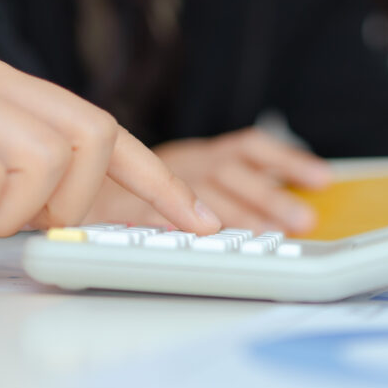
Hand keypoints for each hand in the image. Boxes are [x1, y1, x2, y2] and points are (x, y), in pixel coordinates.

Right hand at [0, 44, 220, 241]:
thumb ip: (11, 161)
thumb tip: (72, 208)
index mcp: (2, 81)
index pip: (103, 125)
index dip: (158, 177)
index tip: (197, 219)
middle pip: (89, 138)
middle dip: (76, 202)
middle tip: (22, 222)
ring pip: (39, 162)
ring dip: (7, 215)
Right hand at [85, 128, 331, 233]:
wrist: (65, 181)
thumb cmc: (134, 192)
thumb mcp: (187, 181)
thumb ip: (236, 190)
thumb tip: (294, 207)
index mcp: (200, 155)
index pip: (249, 149)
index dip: (286, 161)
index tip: (322, 178)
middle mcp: (181, 162)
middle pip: (230, 173)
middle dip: (269, 197)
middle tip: (300, 221)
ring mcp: (149, 182)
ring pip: (196, 190)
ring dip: (236, 213)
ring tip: (267, 235)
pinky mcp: (118, 206)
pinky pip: (144, 212)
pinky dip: (169, 220)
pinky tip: (195, 237)